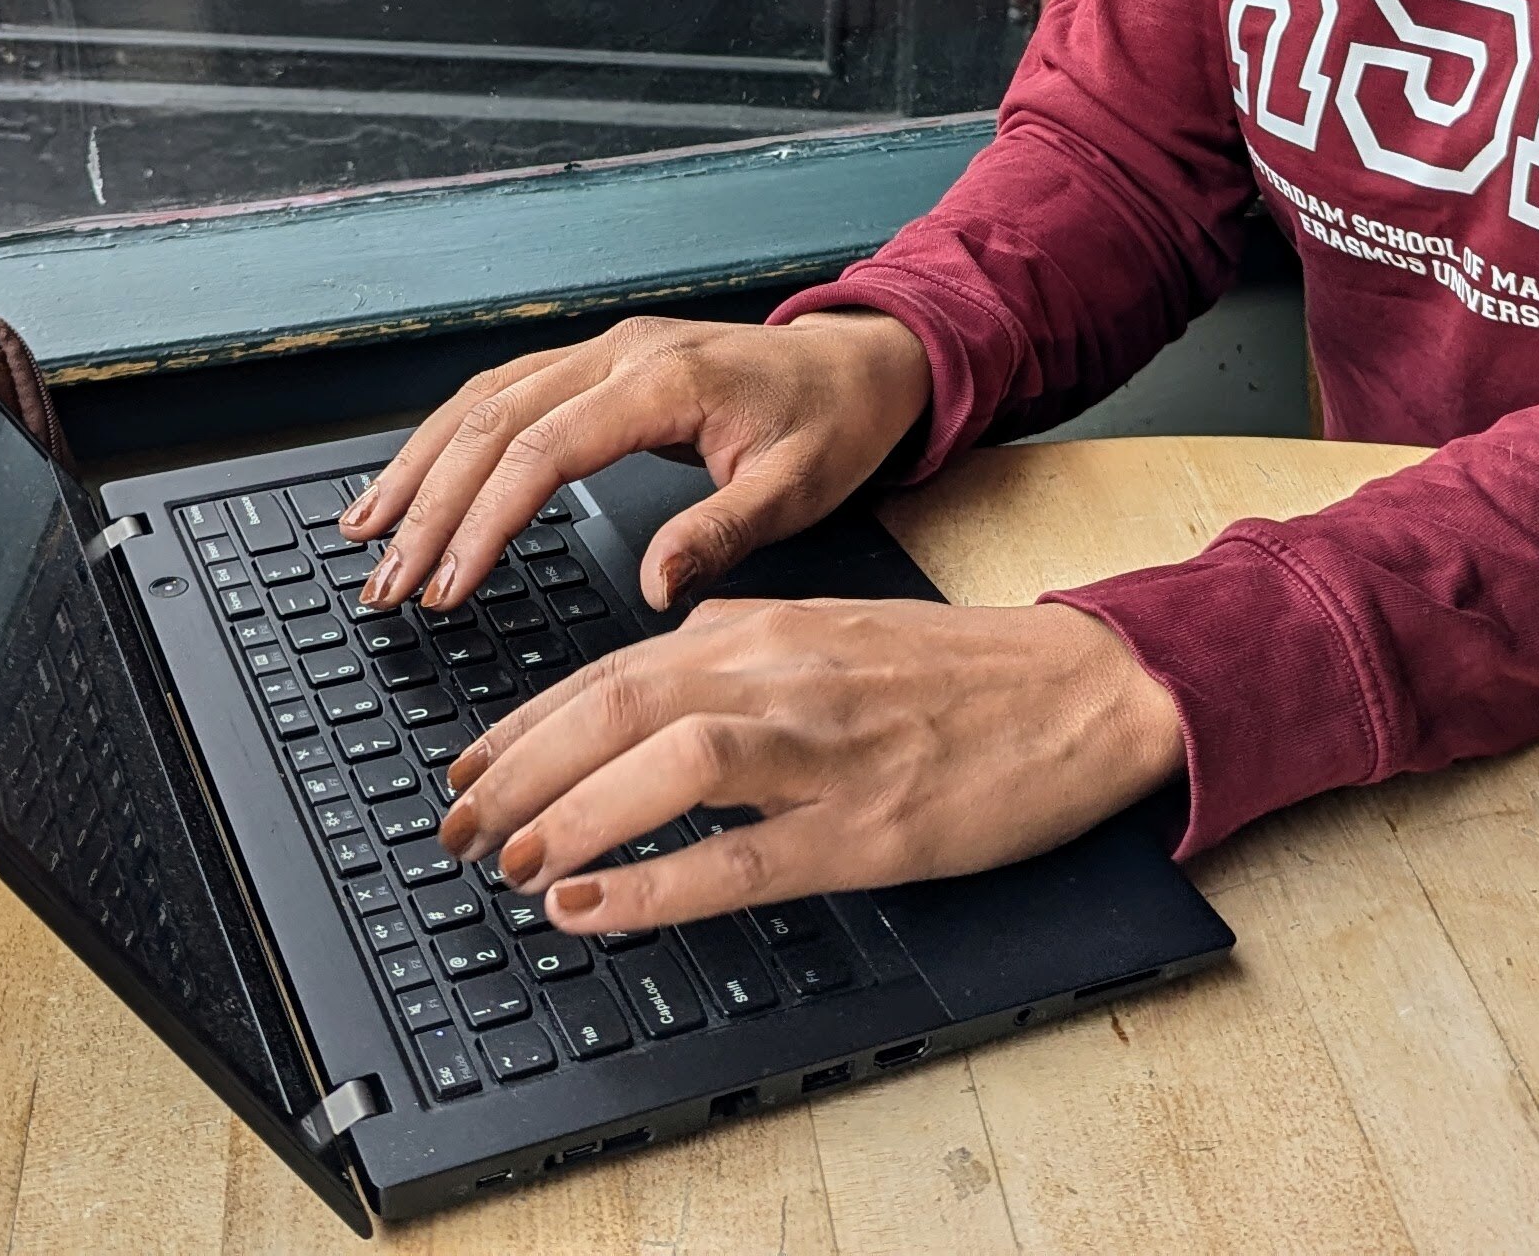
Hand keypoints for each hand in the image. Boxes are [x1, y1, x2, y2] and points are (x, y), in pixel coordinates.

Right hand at [344, 311, 931, 615]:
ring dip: (420, 467)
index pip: (544, 450)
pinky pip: (504, 394)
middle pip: (493, 422)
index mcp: (664, 380)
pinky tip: (415, 482)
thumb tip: (652, 586)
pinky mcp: (598, 362)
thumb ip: (720, 532)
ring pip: (483, 400)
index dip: (484, 521)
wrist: (863, 360)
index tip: (447, 586)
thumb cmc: (834, 422)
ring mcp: (603, 350)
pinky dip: (449, 440)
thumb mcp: (800, 489)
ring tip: (366, 535)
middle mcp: (620, 352)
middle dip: (428, 505)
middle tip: (385, 583)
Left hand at [436, 596, 1185, 924]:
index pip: (613, 667)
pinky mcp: (869, 827)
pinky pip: (745, 857)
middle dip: (516, 770)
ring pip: (671, 762)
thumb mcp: (832, 631)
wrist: (1084, 692)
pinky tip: (597, 909)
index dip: (524, 725)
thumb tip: (648, 671)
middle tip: (455, 830)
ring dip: (572, 814)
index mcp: (770, 629)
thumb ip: (739, 644)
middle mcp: (784, 676)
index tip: (469, 770)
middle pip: (617, 705)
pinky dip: (657, 884)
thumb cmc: (961, 675)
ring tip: (510, 865)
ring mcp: (827, 751)